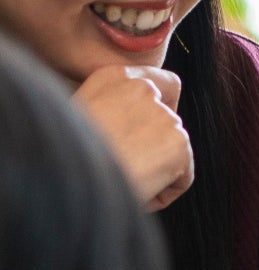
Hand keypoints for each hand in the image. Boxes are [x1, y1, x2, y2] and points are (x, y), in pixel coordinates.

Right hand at [72, 65, 194, 210]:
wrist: (65, 172)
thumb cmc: (65, 153)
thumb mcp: (78, 116)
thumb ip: (112, 110)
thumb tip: (130, 128)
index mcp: (115, 77)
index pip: (164, 84)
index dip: (163, 110)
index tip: (149, 132)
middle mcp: (144, 88)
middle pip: (170, 124)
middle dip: (155, 148)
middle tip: (128, 166)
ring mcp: (165, 114)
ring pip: (173, 153)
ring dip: (156, 172)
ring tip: (123, 180)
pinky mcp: (179, 141)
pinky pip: (182, 178)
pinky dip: (164, 192)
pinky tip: (137, 192)